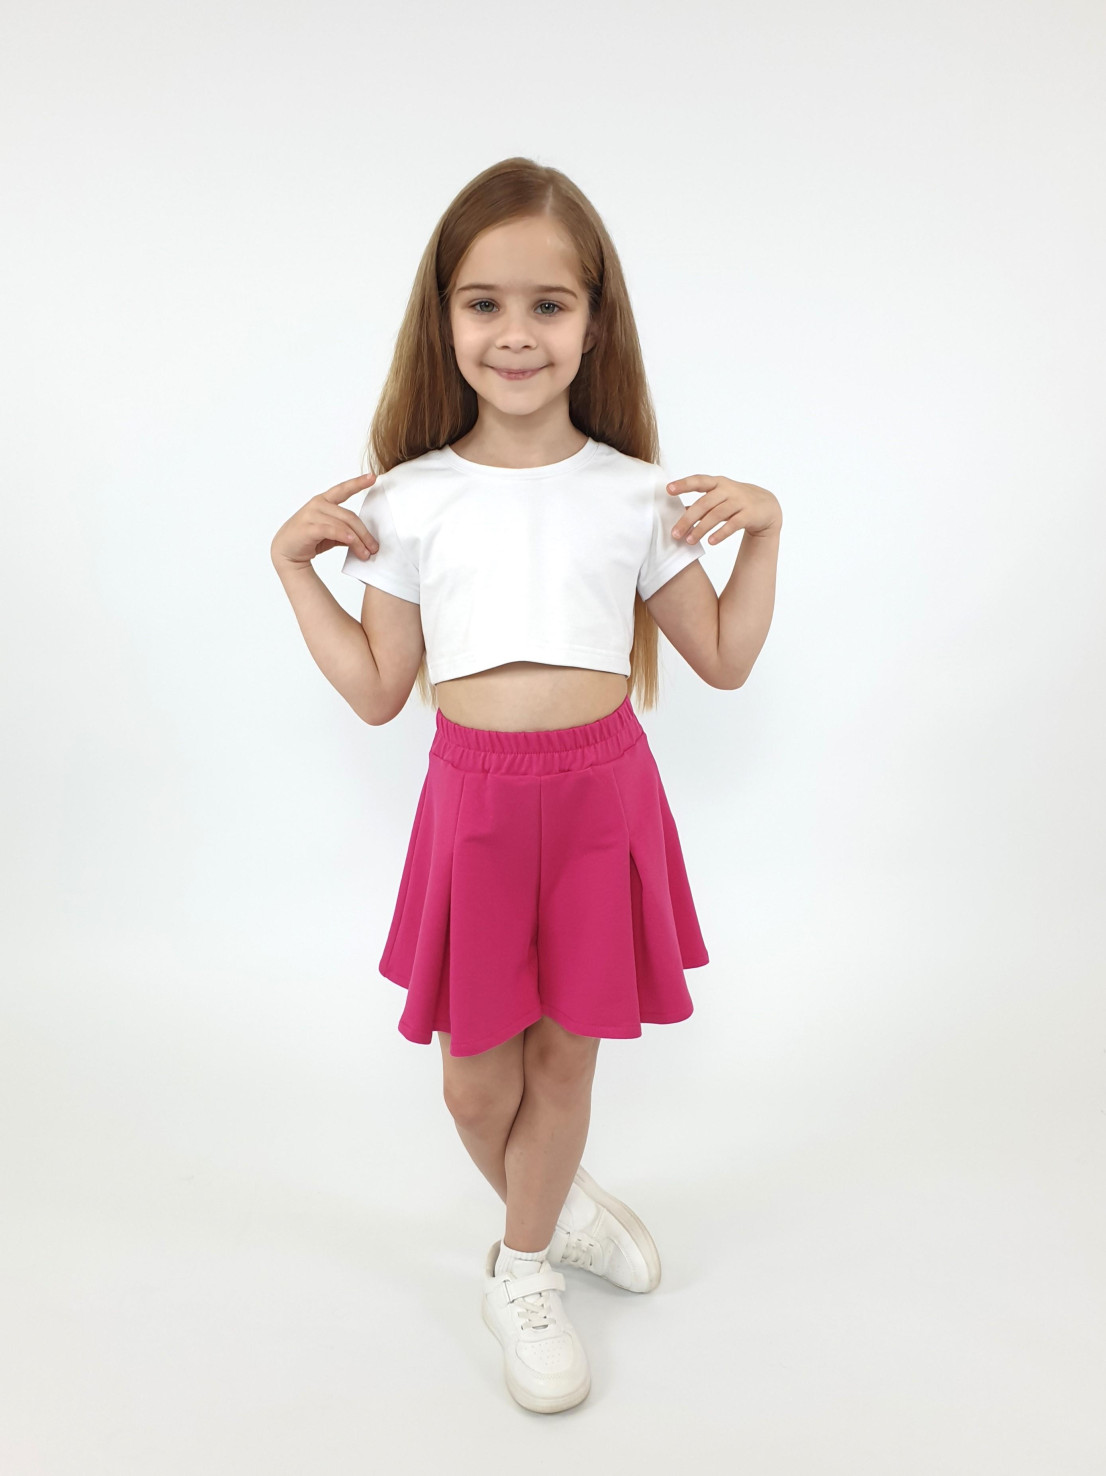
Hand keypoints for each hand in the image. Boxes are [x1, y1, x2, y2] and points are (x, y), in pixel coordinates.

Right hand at [270, 472, 380, 570]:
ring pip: (343, 526)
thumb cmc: (308, 539)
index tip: (372, 477)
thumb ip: (345, 530)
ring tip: (366, 554)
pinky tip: (352, 541)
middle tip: (374, 548)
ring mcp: (311, 515)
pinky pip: (331, 530)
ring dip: (358, 541)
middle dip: (364, 534)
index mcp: (324, 501)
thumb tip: (365, 539)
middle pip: (349, 517)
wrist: (286, 551)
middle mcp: (318, 504)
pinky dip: (344, 536)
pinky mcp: (308, 528)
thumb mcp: (330, 533)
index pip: (343, 489)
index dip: (358, 483)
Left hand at [666, 475, 782, 543]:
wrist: (766, 506)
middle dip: (688, 519)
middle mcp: (728, 489)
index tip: (668, 489)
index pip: (698, 481)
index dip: (683, 484)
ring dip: (701, 528)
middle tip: (675, 534)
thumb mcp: (718, 499)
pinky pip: (733, 524)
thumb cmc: (736, 501)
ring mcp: (740, 501)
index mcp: (717, 483)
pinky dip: (720, 533)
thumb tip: (677, 514)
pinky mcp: (749, 514)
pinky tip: (710, 542)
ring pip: (717, 514)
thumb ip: (700, 505)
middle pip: (704, 503)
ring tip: (690, 541)